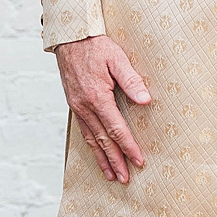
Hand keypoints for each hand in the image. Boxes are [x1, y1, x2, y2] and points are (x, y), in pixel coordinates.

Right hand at [55, 35, 150, 184]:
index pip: (116, 129)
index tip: (138, 161)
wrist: (70, 37)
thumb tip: (146, 100)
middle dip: (115, 160)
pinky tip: (97, 153)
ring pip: (91, 139)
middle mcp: (84, 106)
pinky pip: (84, 130)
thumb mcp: (117, 58)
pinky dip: (91, 145)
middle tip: (125, 178)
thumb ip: (131, 80)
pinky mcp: (74, 104)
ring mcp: (77, 107)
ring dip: (102, 158)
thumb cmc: (96, 46)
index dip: (128, 146)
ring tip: (111, 175)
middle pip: (103, 140)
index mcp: (97, 97)